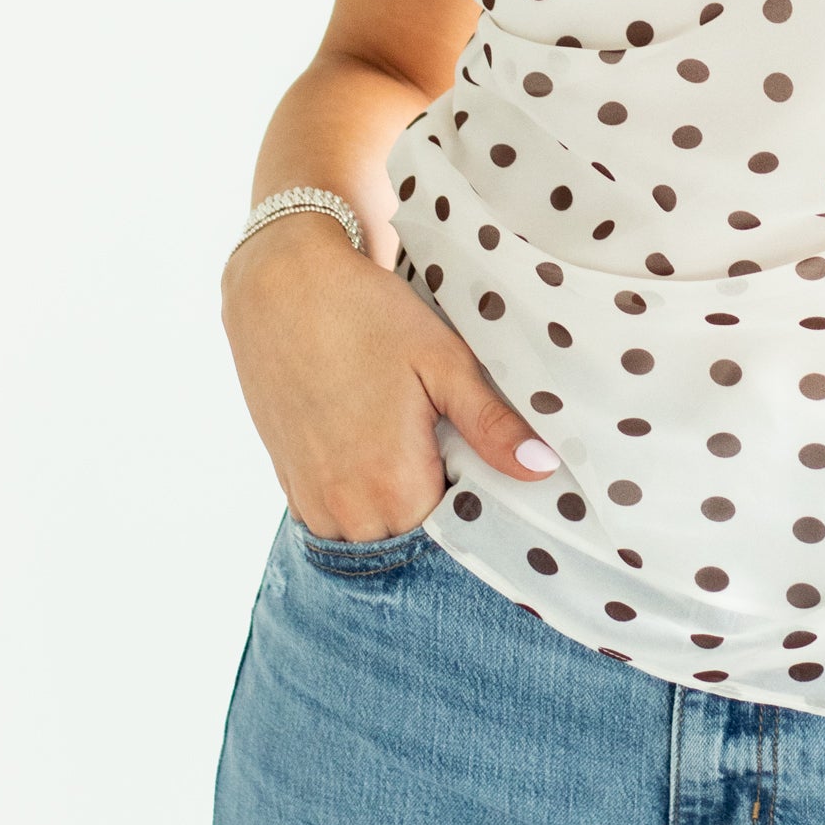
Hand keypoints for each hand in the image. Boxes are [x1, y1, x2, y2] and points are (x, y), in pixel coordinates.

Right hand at [220, 211, 559, 538]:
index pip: (457, 532)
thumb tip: (543, 470)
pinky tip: (372, 442)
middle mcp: (347, 510)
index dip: (479, 502)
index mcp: (393, 487)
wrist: (281, 286)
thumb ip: (492, 426)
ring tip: (410, 440)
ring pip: (375, 532)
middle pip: (415, 538)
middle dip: (439, 504)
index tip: (487, 462)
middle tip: (448, 440)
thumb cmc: (367, 315)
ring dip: (397, 503)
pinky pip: (338, 518)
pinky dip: (361, 496)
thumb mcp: (443, 361)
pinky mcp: (290, 485)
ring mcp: (313, 501)